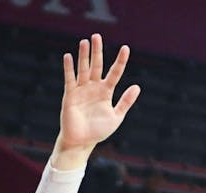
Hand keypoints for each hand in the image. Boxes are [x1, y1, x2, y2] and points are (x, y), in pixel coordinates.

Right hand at [58, 35, 140, 154]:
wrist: (82, 142)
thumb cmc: (98, 130)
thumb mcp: (116, 116)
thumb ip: (126, 102)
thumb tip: (137, 86)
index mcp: (106, 92)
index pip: (115, 73)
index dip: (120, 61)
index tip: (126, 48)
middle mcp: (93, 87)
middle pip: (96, 66)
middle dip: (97, 51)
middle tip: (97, 36)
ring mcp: (81, 90)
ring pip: (84, 69)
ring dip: (84, 56)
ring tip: (85, 42)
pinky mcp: (70, 95)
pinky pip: (70, 79)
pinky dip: (69, 68)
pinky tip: (68, 56)